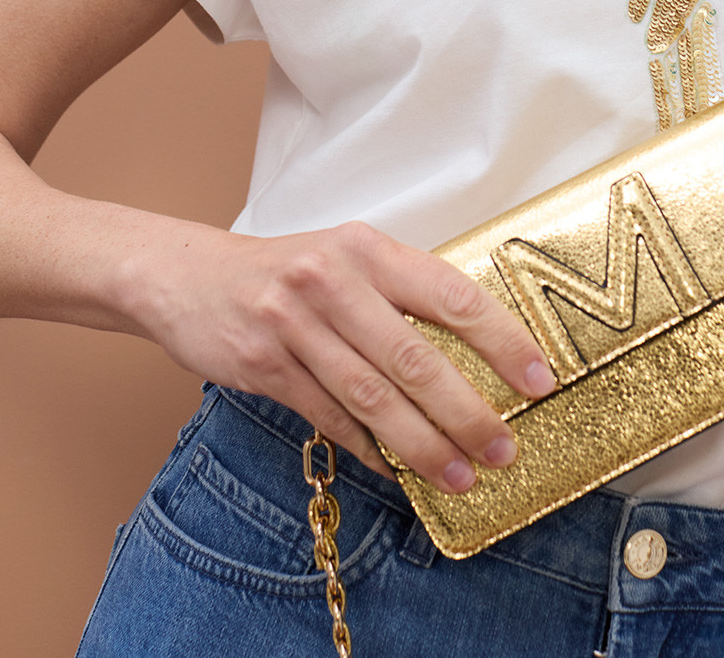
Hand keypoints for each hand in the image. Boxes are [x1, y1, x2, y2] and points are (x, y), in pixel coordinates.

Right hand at [127, 218, 557, 492]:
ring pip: (373, 398)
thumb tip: (474, 351)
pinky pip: (330, 418)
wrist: (184, 275)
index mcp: (366, 248)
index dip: (501, 340)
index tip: (538, 378)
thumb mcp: (345, 257)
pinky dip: (369, 451)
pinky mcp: (265, 366)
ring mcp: (294, 324)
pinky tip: (399, 473)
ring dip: (423, 445)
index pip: (451, 294)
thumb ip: (400, 293)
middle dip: (467, 411)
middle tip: (505, 448)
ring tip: (461, 476)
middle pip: (415, 358)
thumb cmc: (283, 270)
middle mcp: (333, 281)